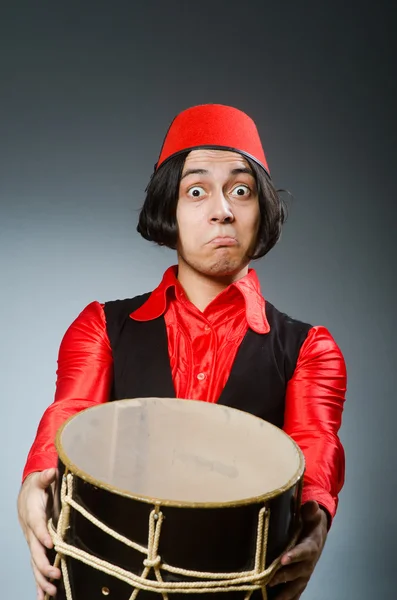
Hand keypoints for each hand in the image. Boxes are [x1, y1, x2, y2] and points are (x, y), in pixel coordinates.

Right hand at [17, 468, 61, 598]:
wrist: (26, 496)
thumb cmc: (36, 489)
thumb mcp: (41, 480)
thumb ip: (46, 477)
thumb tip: (50, 471)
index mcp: (33, 516)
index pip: (37, 527)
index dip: (43, 535)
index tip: (51, 544)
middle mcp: (31, 533)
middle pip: (35, 552)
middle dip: (44, 565)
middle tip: (56, 575)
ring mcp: (33, 543)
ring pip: (35, 564)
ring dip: (41, 579)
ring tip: (50, 593)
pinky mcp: (36, 549)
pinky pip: (37, 567)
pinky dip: (39, 583)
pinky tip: (44, 597)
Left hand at [268, 501, 327, 598]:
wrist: (318, 533)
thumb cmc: (311, 522)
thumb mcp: (312, 514)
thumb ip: (310, 510)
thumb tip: (312, 504)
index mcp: (311, 545)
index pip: (304, 551)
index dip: (295, 555)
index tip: (283, 560)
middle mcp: (309, 562)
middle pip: (298, 571)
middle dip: (284, 577)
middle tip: (270, 580)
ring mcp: (305, 572)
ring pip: (296, 586)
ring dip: (285, 594)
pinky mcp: (301, 579)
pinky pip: (296, 592)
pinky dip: (289, 599)